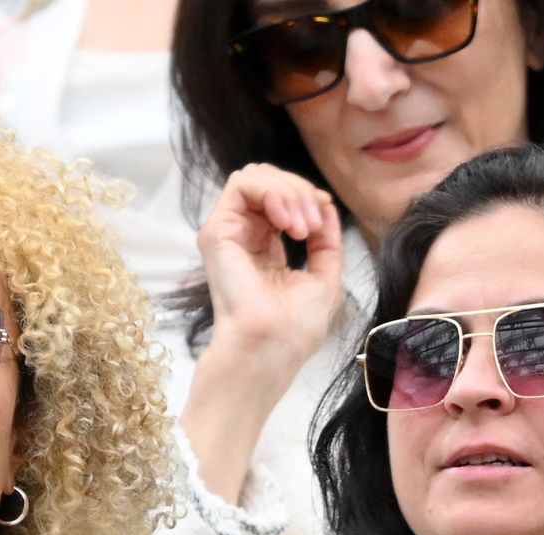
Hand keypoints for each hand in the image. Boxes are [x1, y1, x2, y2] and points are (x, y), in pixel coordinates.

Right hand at [196, 164, 345, 390]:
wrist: (271, 348)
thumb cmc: (294, 329)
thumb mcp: (325, 277)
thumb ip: (326, 240)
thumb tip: (326, 206)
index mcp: (265, 248)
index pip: (282, 199)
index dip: (308, 198)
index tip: (324, 221)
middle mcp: (243, 237)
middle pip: (270, 181)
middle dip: (301, 192)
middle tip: (313, 225)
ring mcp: (228, 233)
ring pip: (256, 176)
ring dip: (290, 192)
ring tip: (302, 226)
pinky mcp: (217, 232)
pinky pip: (241, 183)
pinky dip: (272, 191)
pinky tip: (287, 221)